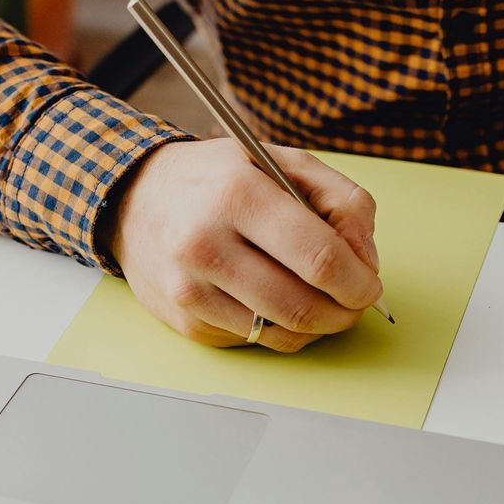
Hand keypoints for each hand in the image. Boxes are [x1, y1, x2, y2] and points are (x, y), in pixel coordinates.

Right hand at [108, 139, 381, 351]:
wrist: (134, 198)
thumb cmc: (217, 179)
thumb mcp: (283, 162)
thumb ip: (342, 200)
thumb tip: (366, 260)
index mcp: (237, 195)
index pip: (318, 258)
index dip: (358, 282)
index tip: (369, 284)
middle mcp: (205, 244)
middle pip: (302, 307)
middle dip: (344, 312)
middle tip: (354, 302)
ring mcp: (189, 289)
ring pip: (280, 335)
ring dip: (316, 327)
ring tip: (321, 301)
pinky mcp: (183, 321)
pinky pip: (252, 341)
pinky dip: (277, 328)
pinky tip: (274, 301)